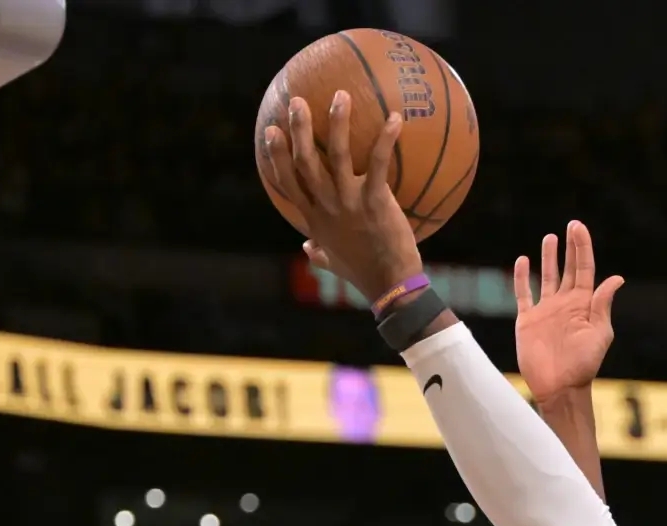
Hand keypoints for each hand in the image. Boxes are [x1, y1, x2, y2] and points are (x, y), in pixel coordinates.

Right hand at [259, 91, 421, 301]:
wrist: (389, 286)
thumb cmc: (363, 274)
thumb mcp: (333, 263)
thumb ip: (318, 253)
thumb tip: (307, 249)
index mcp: (314, 219)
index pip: (287, 182)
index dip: (276, 155)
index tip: (271, 131)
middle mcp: (326, 207)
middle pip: (305, 161)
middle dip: (298, 129)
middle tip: (297, 102)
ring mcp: (349, 203)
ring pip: (336, 155)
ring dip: (337, 123)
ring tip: (339, 96)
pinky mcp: (375, 202)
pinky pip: (378, 164)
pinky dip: (385, 139)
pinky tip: (395, 119)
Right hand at [515, 220, 623, 402]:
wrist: (559, 386)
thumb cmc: (584, 364)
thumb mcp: (599, 333)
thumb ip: (602, 304)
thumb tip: (617, 278)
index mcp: (583, 304)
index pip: (584, 268)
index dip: (582, 247)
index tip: (578, 227)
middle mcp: (565, 303)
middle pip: (568, 268)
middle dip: (569, 247)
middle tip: (570, 225)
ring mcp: (546, 310)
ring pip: (547, 277)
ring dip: (548, 258)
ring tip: (550, 238)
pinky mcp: (528, 320)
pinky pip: (523, 294)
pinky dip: (521, 278)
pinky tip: (522, 261)